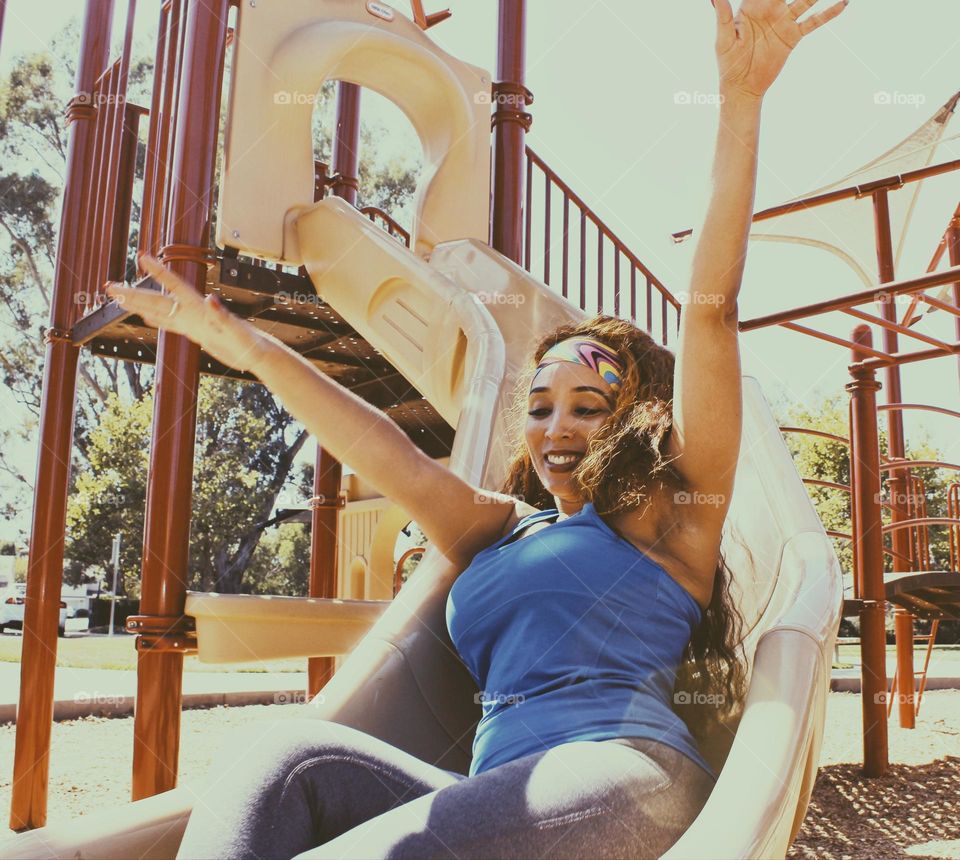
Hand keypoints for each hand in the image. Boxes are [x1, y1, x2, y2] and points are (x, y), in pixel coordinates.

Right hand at [105, 255, 267, 373]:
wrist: (258, 354)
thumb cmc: (250, 342)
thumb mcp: (236, 331)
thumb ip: (222, 316)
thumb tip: (210, 300)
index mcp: (201, 309)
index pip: (176, 286)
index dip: (159, 272)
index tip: (142, 256)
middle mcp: (194, 312)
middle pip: (158, 299)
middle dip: (134, 293)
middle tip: (110, 286)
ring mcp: (194, 322)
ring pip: (160, 311)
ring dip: (140, 304)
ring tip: (118, 297)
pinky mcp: (196, 333)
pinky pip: (171, 325)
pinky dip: (157, 321)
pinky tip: (146, 318)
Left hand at [714, 0, 848, 100]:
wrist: (742, 87)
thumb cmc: (728, 64)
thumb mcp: (724, 39)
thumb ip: (723, 16)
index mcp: (752, 7)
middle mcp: (770, 10)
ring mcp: (784, 22)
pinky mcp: (793, 36)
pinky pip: (814, 22)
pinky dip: (829, 13)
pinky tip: (843, 3)